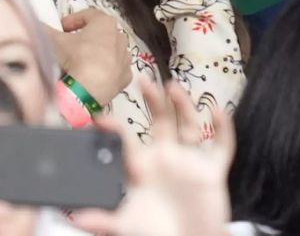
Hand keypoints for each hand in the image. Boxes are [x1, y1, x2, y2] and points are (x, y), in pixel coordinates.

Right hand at [52, 8, 131, 105]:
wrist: (88, 89)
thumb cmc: (74, 57)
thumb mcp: (54, 40)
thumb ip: (43, 29)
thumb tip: (33, 24)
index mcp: (105, 23)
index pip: (88, 14)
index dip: (72, 20)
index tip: (60, 28)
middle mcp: (120, 37)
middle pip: (100, 33)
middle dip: (85, 38)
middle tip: (68, 46)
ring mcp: (125, 58)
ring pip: (109, 52)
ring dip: (96, 55)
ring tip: (79, 64)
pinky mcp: (125, 77)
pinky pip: (114, 70)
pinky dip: (104, 72)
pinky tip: (91, 78)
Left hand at [73, 78, 234, 235]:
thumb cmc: (158, 234)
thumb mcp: (127, 226)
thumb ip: (104, 221)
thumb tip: (76, 218)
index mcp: (143, 167)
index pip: (127, 141)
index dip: (114, 128)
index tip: (98, 118)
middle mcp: (165, 158)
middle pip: (160, 122)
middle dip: (153, 101)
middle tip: (143, 80)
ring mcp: (189, 162)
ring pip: (188, 126)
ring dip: (184, 106)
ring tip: (173, 87)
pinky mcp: (211, 171)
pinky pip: (221, 146)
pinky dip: (223, 130)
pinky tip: (218, 113)